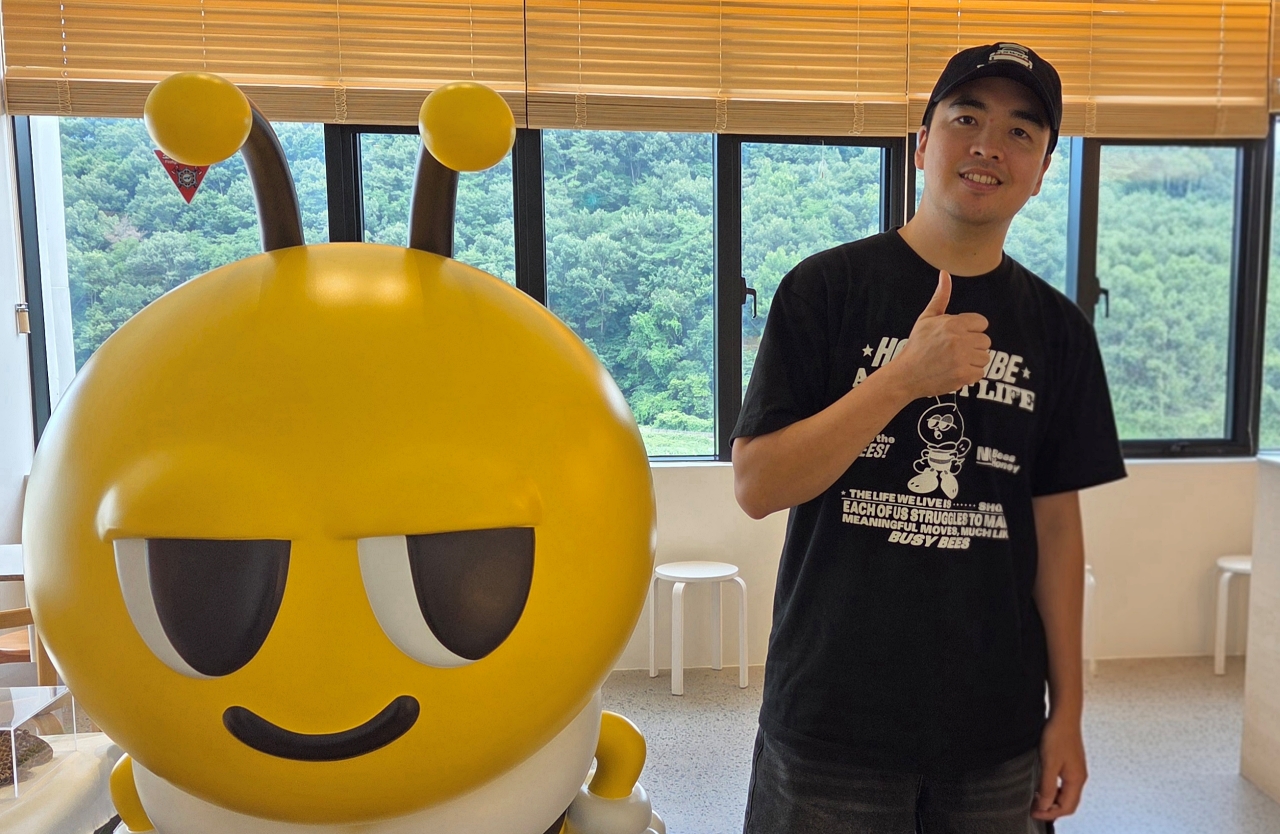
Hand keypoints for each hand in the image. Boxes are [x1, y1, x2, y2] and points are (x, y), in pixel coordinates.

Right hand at [890, 270, 990, 398]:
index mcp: (953, 323)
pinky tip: (955, 372)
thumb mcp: (926, 318)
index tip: (958, 337)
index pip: (982, 323)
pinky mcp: (963, 375)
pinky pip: (980, 373)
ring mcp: (962, 359)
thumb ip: (941, 297)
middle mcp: (959, 340)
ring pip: (985, 358)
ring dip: (973, 361)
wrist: (906, 374)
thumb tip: (945, 273)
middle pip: (985, 341)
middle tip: (955, 351)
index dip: (971, 330)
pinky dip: (970, 375)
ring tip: (955, 362)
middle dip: (972, 346)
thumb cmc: (917, 346)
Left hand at [1032, 717, 1086, 821]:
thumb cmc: (1057, 736)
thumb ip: (1047, 786)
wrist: (1064, 716)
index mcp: (1076, 780)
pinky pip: (1065, 784)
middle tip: (1033, 809)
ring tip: (1036, 799)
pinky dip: (1055, 790)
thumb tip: (1044, 806)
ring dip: (1052, 800)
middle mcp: (1079, 777)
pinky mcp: (1071, 764)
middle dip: (1052, 810)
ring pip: (1067, 794)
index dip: (1050, 814)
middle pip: (1068, 803)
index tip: (1033, 813)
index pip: (1067, 807)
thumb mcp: (1049, 763)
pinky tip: (1043, 786)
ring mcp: (1076, 770)